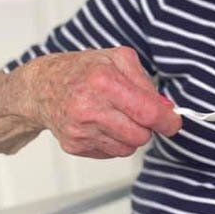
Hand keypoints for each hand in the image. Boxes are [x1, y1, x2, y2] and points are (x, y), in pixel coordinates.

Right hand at [9, 47, 180, 158]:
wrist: (40, 87)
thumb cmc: (82, 70)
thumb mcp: (118, 60)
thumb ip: (146, 84)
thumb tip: (167, 109)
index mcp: (104, 81)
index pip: (148, 112)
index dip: (168, 121)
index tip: (174, 122)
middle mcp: (89, 108)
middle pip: (141, 136)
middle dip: (146, 127)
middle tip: (136, 113)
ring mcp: (80, 130)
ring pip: (127, 148)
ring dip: (129, 135)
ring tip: (115, 117)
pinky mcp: (74, 145)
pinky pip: (111, 153)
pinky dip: (113, 141)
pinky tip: (101, 125)